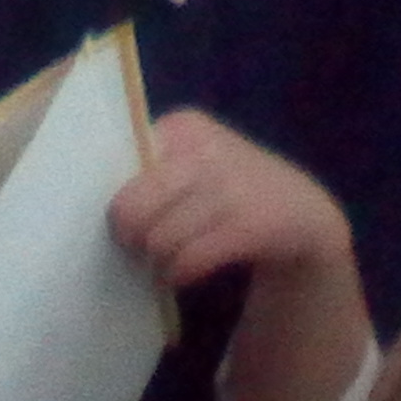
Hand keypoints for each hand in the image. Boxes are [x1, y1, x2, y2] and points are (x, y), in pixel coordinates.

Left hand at [108, 111, 349, 292]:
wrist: (302, 215)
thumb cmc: (229, 191)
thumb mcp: (195, 164)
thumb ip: (150, 172)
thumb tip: (97, 208)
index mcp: (183, 127)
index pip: (119, 162)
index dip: (111, 200)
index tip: (119, 219)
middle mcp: (205, 149)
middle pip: (130, 208)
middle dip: (128, 237)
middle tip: (136, 247)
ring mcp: (230, 186)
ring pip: (157, 240)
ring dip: (155, 261)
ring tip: (164, 261)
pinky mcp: (248, 226)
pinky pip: (188, 260)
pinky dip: (178, 274)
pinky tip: (183, 273)